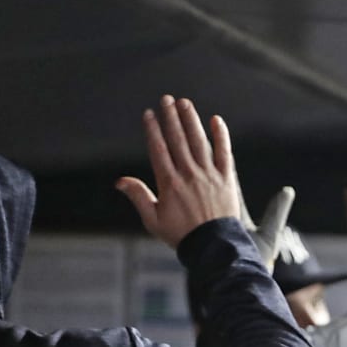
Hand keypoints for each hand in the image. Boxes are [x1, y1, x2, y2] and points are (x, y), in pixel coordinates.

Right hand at [119, 96, 294, 264]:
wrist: (213, 247)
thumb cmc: (181, 235)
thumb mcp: (153, 219)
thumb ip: (138, 196)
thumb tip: (120, 180)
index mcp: (169, 183)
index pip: (158, 149)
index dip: (153, 130)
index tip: (149, 114)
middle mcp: (189, 174)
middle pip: (178, 140)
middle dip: (171, 118)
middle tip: (166, 99)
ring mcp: (209, 175)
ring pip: (199, 141)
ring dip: (191, 120)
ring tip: (185, 104)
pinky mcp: (226, 179)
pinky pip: (224, 153)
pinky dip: (221, 136)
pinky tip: (216, 120)